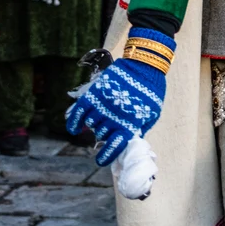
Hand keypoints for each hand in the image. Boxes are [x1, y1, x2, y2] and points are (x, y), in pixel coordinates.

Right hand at [67, 28, 172, 164]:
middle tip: (107, 128)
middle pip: (101, 134)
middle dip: (103, 134)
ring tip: (100, 119)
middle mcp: (114, 117)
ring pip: (91, 124)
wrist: (145, 64)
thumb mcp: (151, 114)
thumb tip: (130, 143)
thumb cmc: (151, 90)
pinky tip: (73, 128)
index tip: (100, 161)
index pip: (114, 146)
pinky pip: (79, 112)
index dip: (106, 155)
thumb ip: (139, 129)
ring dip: (94, 125)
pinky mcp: (95, 93)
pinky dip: (73, 121)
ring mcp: (103, 105)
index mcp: (129, 124)